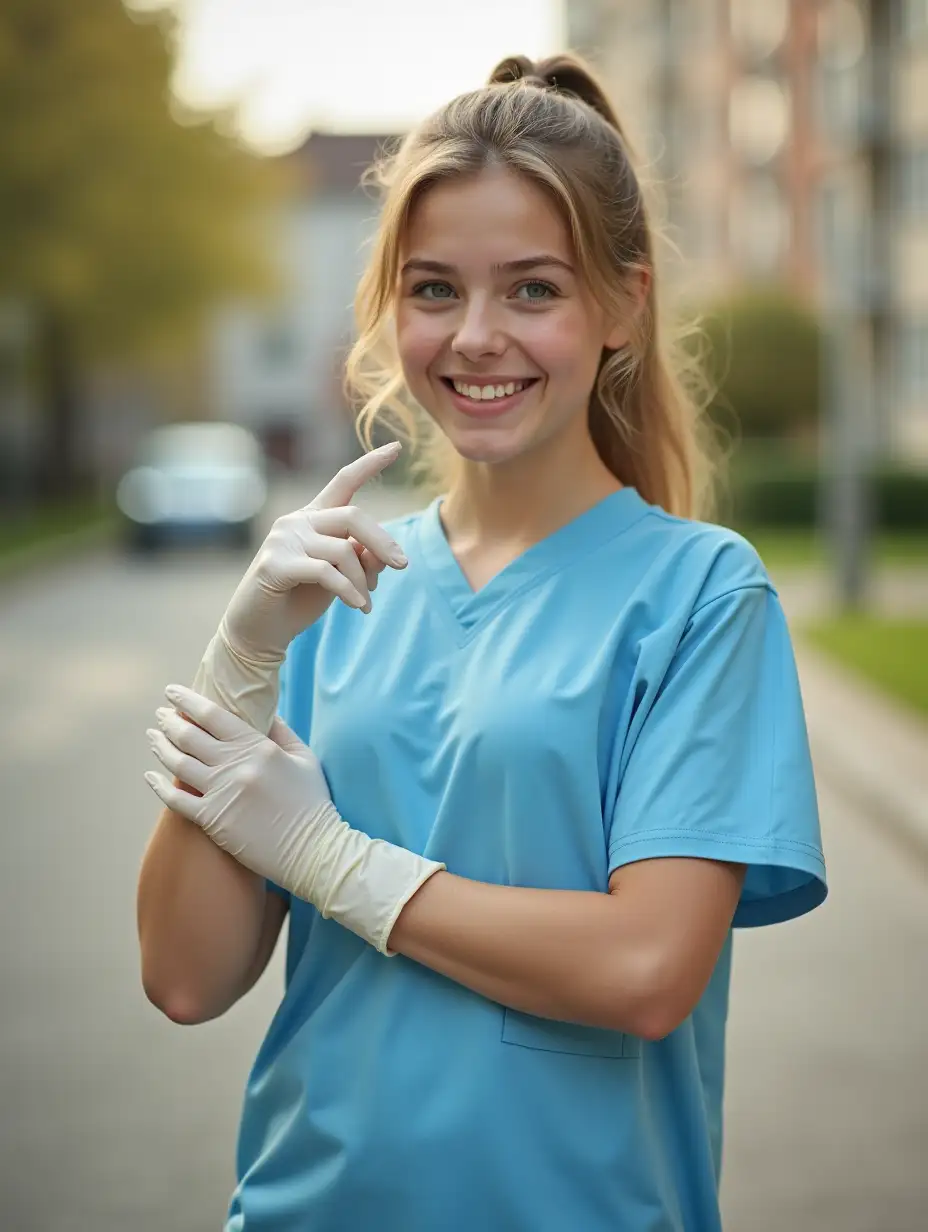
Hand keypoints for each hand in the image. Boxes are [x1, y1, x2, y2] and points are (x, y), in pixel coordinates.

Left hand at [144, 685, 444, 953]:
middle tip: (160, 714)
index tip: (173, 691)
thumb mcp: (304, 758)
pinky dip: (158, 786)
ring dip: (161, 747)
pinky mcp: (212, 821)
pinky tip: (150, 776)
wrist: (313, 850)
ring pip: (178, 764)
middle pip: (190, 736)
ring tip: (153, 737)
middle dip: (170, 721)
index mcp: (257, 747)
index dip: (188, 700)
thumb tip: (265, 711)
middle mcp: (235, 766)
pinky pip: (176, 800)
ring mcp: (221, 793)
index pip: (213, 715)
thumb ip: (282, 732)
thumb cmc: (312, 803)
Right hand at [221, 441, 407, 664]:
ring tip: (366, 604)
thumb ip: (362, 558)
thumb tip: (386, 554)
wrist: (260, 630)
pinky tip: (359, 607)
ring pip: (344, 550)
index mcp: (314, 517)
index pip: (344, 481)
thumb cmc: (300, 599)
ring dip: (363, 581)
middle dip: (383, 542)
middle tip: (402, 566)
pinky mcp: (275, 563)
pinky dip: (349, 591)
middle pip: (354, 517)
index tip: (396, 448)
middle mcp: (297, 520)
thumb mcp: (340, 575)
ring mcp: (283, 539)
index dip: (371, 464)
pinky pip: (326, 572)